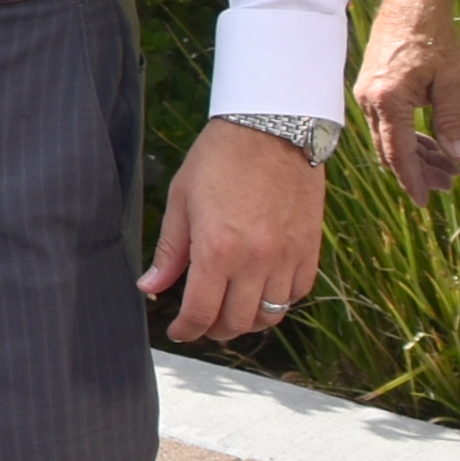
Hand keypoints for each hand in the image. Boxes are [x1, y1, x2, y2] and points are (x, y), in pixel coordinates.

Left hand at [142, 120, 326, 342]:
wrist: (271, 128)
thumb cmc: (220, 158)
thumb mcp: (181, 200)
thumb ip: (169, 251)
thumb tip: (149, 286)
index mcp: (216, 250)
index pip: (200, 312)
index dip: (186, 330)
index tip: (179, 331)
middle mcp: (254, 261)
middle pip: (236, 323)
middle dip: (213, 330)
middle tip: (201, 322)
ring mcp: (286, 258)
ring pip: (269, 315)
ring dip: (247, 321)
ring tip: (230, 310)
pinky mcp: (309, 250)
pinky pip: (296, 294)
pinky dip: (278, 301)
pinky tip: (260, 289)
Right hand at [353, 0, 459, 200]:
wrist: (413, 0)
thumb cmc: (433, 37)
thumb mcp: (451, 82)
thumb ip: (451, 123)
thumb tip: (459, 159)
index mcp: (387, 100)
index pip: (398, 152)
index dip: (413, 180)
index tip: (426, 201)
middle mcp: (369, 99)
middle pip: (390, 149)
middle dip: (418, 170)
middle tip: (449, 184)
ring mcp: (367, 92)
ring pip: (388, 136)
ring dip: (415, 153)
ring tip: (447, 166)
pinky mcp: (372, 85)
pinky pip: (387, 121)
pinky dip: (408, 135)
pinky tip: (431, 142)